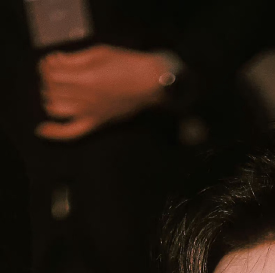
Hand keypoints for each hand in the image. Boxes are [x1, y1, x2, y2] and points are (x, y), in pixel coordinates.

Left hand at [36, 46, 171, 139]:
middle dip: (48, 78)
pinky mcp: (96, 123)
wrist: (149, 83)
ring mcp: (90, 113)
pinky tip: (41, 130)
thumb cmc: (126, 64)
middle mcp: (85, 98)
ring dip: (49, 96)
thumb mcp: (99, 53)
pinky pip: (71, 133)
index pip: (52, 74)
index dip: (47, 65)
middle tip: (56, 71)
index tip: (54, 60)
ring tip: (56, 88)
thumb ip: (74, 58)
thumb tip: (54, 61)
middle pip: (51, 90)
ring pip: (54, 108)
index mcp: (86, 78)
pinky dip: (55, 133)